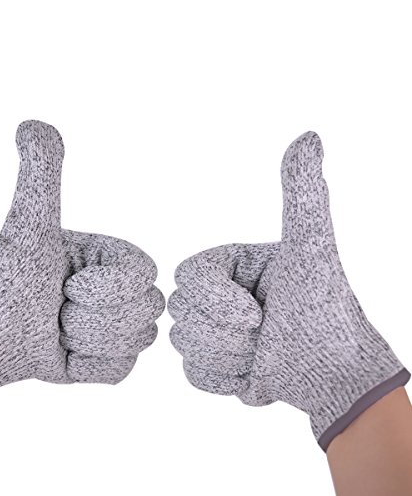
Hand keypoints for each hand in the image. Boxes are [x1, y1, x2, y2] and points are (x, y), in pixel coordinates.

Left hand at [0, 120, 163, 417]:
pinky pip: (120, 371)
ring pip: (136, 341)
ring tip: (59, 330)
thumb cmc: (7, 278)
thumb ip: (39, 173)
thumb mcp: (28, 224)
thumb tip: (32, 123)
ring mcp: (120, 327)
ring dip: (87, 340)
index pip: (145, 274)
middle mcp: (123, 290)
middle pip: (146, 309)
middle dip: (92, 316)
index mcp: (114, 258)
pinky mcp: (112, 362)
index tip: (67, 281)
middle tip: (58, 308)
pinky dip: (86, 368)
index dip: (106, 285)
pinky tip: (65, 356)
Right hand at [168, 132, 408, 450]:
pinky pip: (195, 374)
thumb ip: (302, 195)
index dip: (218, 301)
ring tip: (263, 353)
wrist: (333, 374)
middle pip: (183, 312)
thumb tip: (309, 136)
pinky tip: (254, 374)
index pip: (189, 276)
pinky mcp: (213, 363)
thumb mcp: (312, 250)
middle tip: (266, 333)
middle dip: (229, 333)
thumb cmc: (325, 310)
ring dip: (232, 358)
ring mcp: (212, 329)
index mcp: (229, 264)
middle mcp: (216, 294)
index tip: (258, 314)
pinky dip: (227, 380)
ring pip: (186, 345)